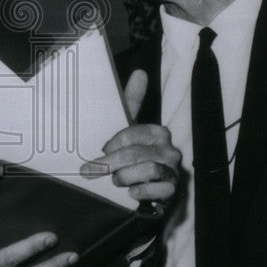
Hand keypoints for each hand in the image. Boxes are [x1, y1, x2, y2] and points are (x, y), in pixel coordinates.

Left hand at [80, 70, 180, 204]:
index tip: (99, 152)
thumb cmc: (133, 157)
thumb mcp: (128, 131)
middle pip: (136, 153)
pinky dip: (142, 192)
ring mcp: (173, 170)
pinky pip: (159, 190)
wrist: (145, 190)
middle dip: (110, 164)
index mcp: (158, 132)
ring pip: (148, 169)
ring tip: (117, 181)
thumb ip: (131, 103)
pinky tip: (133, 193)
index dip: (111, 145)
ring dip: (125, 177)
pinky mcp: (174, 191)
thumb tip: (140, 73)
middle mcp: (169, 150)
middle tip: (92, 172)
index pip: (131, 134)